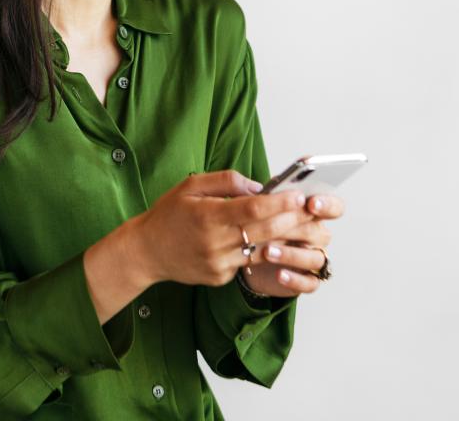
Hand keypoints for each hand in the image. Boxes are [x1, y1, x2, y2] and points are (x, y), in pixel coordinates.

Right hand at [130, 170, 320, 287]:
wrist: (147, 251)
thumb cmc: (169, 214)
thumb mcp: (190, 186)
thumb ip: (225, 181)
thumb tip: (258, 186)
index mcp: (207, 216)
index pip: (253, 209)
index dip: (279, 203)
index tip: (299, 195)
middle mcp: (215, 242)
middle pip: (264, 231)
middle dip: (291, 220)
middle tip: (311, 209)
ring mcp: (218, 263)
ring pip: (261, 250)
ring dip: (284, 238)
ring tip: (301, 225)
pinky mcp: (220, 277)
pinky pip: (247, 262)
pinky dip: (260, 251)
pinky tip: (273, 241)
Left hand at [240, 194, 345, 297]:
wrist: (250, 256)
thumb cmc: (259, 225)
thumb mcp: (257, 207)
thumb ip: (259, 195)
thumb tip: (257, 191)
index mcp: (313, 214)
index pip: (333, 207)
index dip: (327, 205)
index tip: (311, 204)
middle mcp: (318, 237)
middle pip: (319, 232)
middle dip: (297, 229)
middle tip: (276, 226)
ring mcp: (314, 259)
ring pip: (315, 258)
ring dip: (291, 254)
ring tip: (268, 251)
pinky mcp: (306, 281)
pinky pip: (309, 283)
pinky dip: (296, 279)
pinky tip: (280, 275)